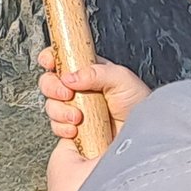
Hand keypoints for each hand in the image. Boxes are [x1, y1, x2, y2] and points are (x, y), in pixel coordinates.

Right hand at [36, 47, 151, 143]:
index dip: (50, 58)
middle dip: (53, 88)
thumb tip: (68, 77)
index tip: (49, 62)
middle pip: (49, 82)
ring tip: (79, 117)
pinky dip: (62, 127)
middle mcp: (78, 88)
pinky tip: (76, 130)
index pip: (62, 58)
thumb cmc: (138, 103)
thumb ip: (95, 72)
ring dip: (60, 111)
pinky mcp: (71, 128)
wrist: (140, 133)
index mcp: (88, 70)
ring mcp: (73, 108)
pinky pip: (55, 126)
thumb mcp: (121, 78)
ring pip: (50, 105)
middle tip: (67, 94)